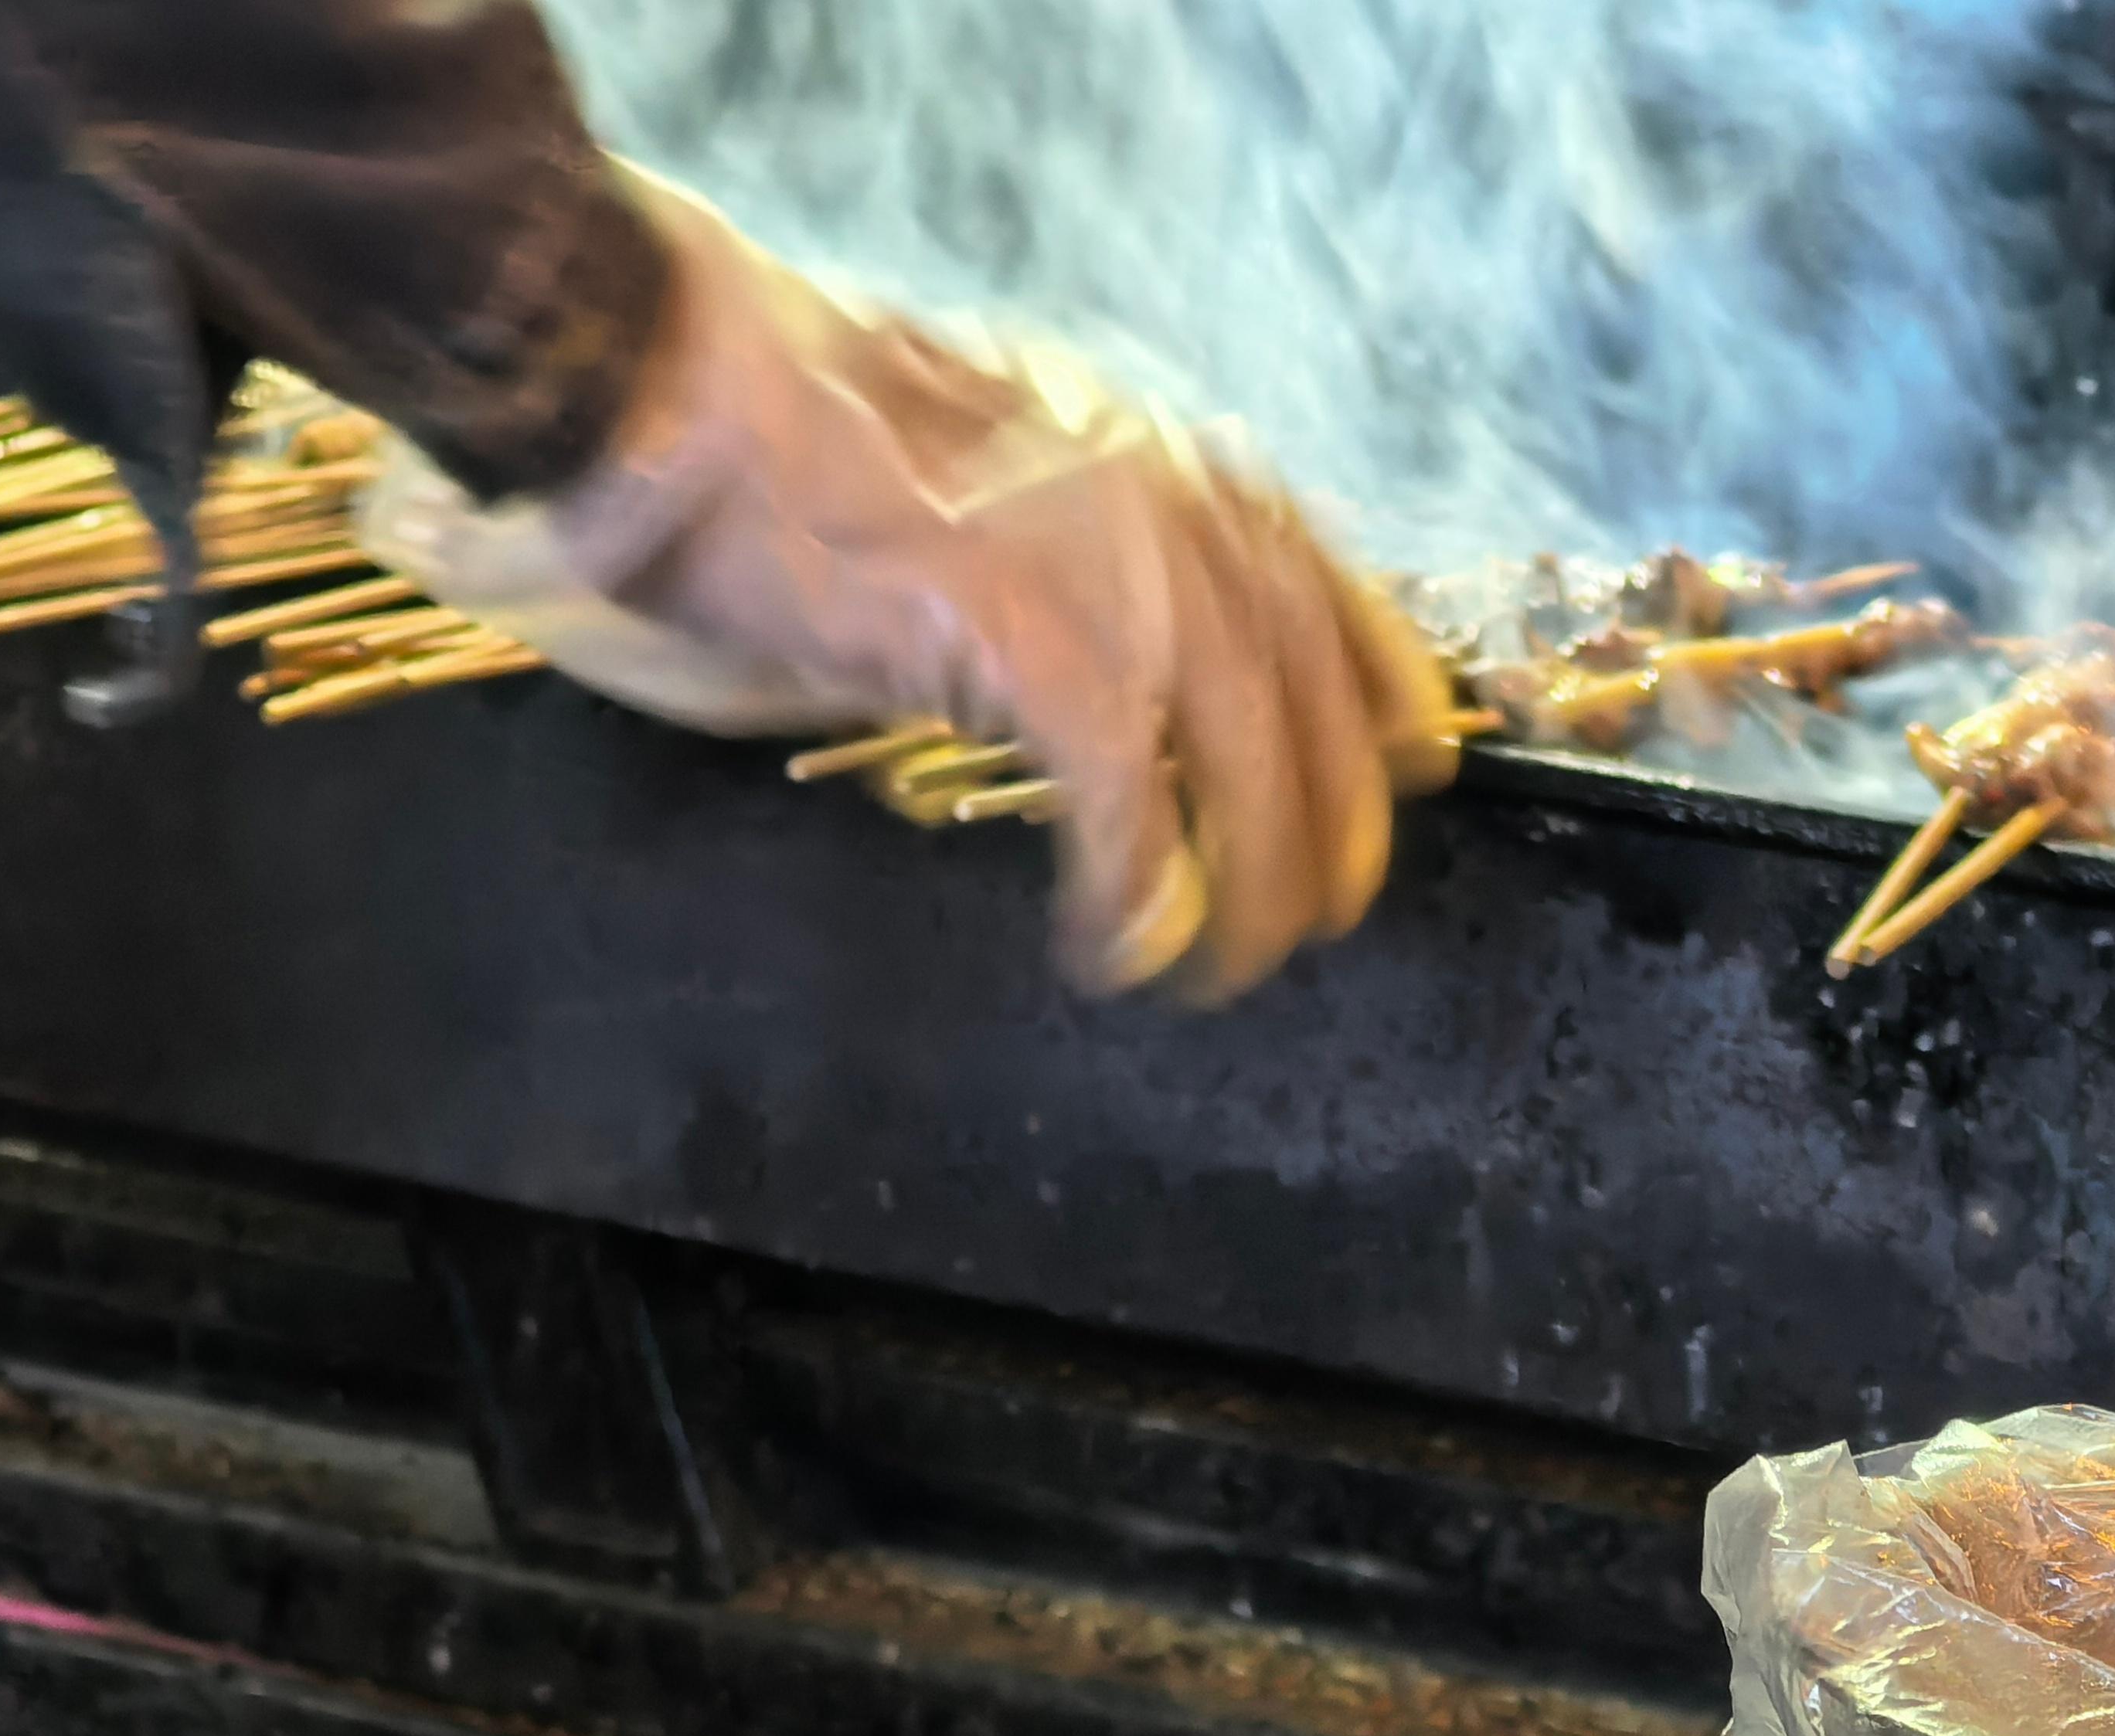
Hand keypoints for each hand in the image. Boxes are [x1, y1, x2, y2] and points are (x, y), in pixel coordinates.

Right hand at [369, 169, 1461, 997]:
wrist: (699, 386)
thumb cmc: (825, 427)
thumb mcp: (1017, 458)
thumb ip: (1098, 541)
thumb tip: (1127, 649)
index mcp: (1184, 464)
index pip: (1334, 597)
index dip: (1386, 699)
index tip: (1415, 770)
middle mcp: (1184, 513)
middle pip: (1309, 706)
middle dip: (1330, 832)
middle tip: (1321, 919)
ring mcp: (1121, 579)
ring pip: (1249, 773)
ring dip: (1249, 891)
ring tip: (1224, 971)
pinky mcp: (1038, 648)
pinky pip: (1128, 811)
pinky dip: (1131, 895)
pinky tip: (1108, 948)